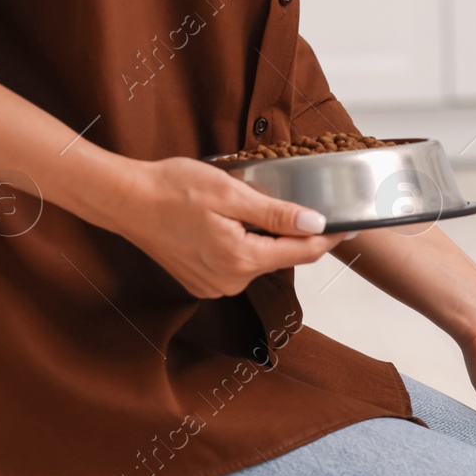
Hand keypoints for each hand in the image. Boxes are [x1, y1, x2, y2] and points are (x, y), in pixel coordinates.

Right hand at [95, 157, 344, 297]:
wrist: (125, 200)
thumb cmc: (172, 188)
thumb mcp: (231, 193)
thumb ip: (276, 213)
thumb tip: (316, 225)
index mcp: (242, 259)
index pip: (303, 252)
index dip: (329, 237)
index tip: (350, 226)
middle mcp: (231, 282)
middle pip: (281, 257)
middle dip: (292, 233)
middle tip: (295, 203)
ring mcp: (216, 287)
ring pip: (259, 261)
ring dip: (263, 239)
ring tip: (243, 208)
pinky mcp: (204, 283)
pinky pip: (237, 265)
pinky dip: (242, 246)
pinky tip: (225, 224)